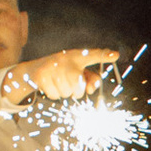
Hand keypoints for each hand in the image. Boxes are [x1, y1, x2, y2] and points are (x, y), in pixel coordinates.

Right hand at [6, 46, 121, 104]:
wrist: (34, 70)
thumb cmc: (63, 72)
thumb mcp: (78, 72)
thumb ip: (91, 80)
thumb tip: (91, 90)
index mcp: (78, 56)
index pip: (92, 55)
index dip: (103, 56)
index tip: (115, 55)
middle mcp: (66, 58)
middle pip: (79, 86)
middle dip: (76, 91)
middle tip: (70, 85)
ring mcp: (52, 66)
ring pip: (66, 93)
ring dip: (64, 92)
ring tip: (58, 82)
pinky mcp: (41, 75)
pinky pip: (54, 95)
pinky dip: (53, 94)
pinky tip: (49, 84)